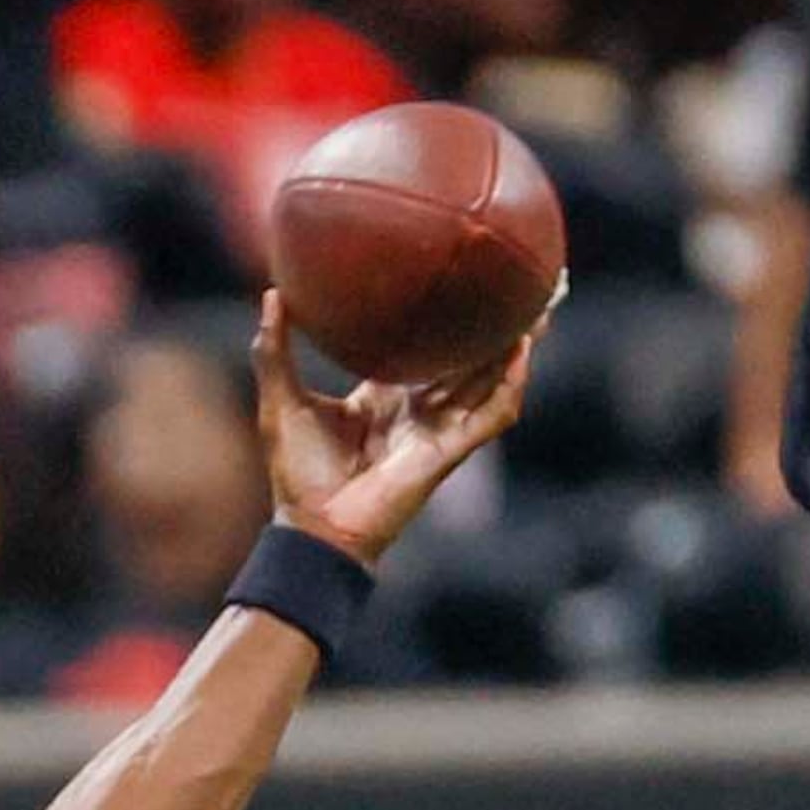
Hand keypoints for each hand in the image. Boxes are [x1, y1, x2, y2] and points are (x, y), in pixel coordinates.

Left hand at [254, 292, 536, 568]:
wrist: (315, 527)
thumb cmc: (298, 474)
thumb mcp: (282, 400)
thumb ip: (275, 349)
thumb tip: (273, 293)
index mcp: (386, 398)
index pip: (425, 353)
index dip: (443, 323)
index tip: (452, 282)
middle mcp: (420, 411)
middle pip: (469, 361)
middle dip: (494, 327)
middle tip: (515, 282)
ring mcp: (439, 431)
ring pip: (489, 381)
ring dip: (515, 347)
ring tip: (537, 307)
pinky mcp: (449, 450)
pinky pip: (490, 415)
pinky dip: (508, 386)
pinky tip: (520, 353)